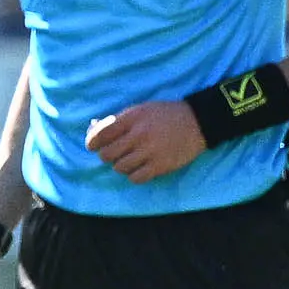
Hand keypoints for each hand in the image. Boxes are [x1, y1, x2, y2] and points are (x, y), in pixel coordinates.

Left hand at [86, 102, 205, 183]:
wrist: (197, 122)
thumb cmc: (165, 114)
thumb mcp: (141, 109)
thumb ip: (119, 120)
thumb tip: (94, 130)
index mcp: (133, 118)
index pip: (102, 134)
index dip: (92, 142)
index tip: (92, 146)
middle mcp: (139, 135)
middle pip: (108, 154)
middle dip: (106, 155)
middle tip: (112, 154)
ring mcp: (150, 152)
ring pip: (120, 167)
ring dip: (120, 165)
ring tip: (128, 160)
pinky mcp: (160, 166)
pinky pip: (136, 178)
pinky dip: (133, 175)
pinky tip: (138, 169)